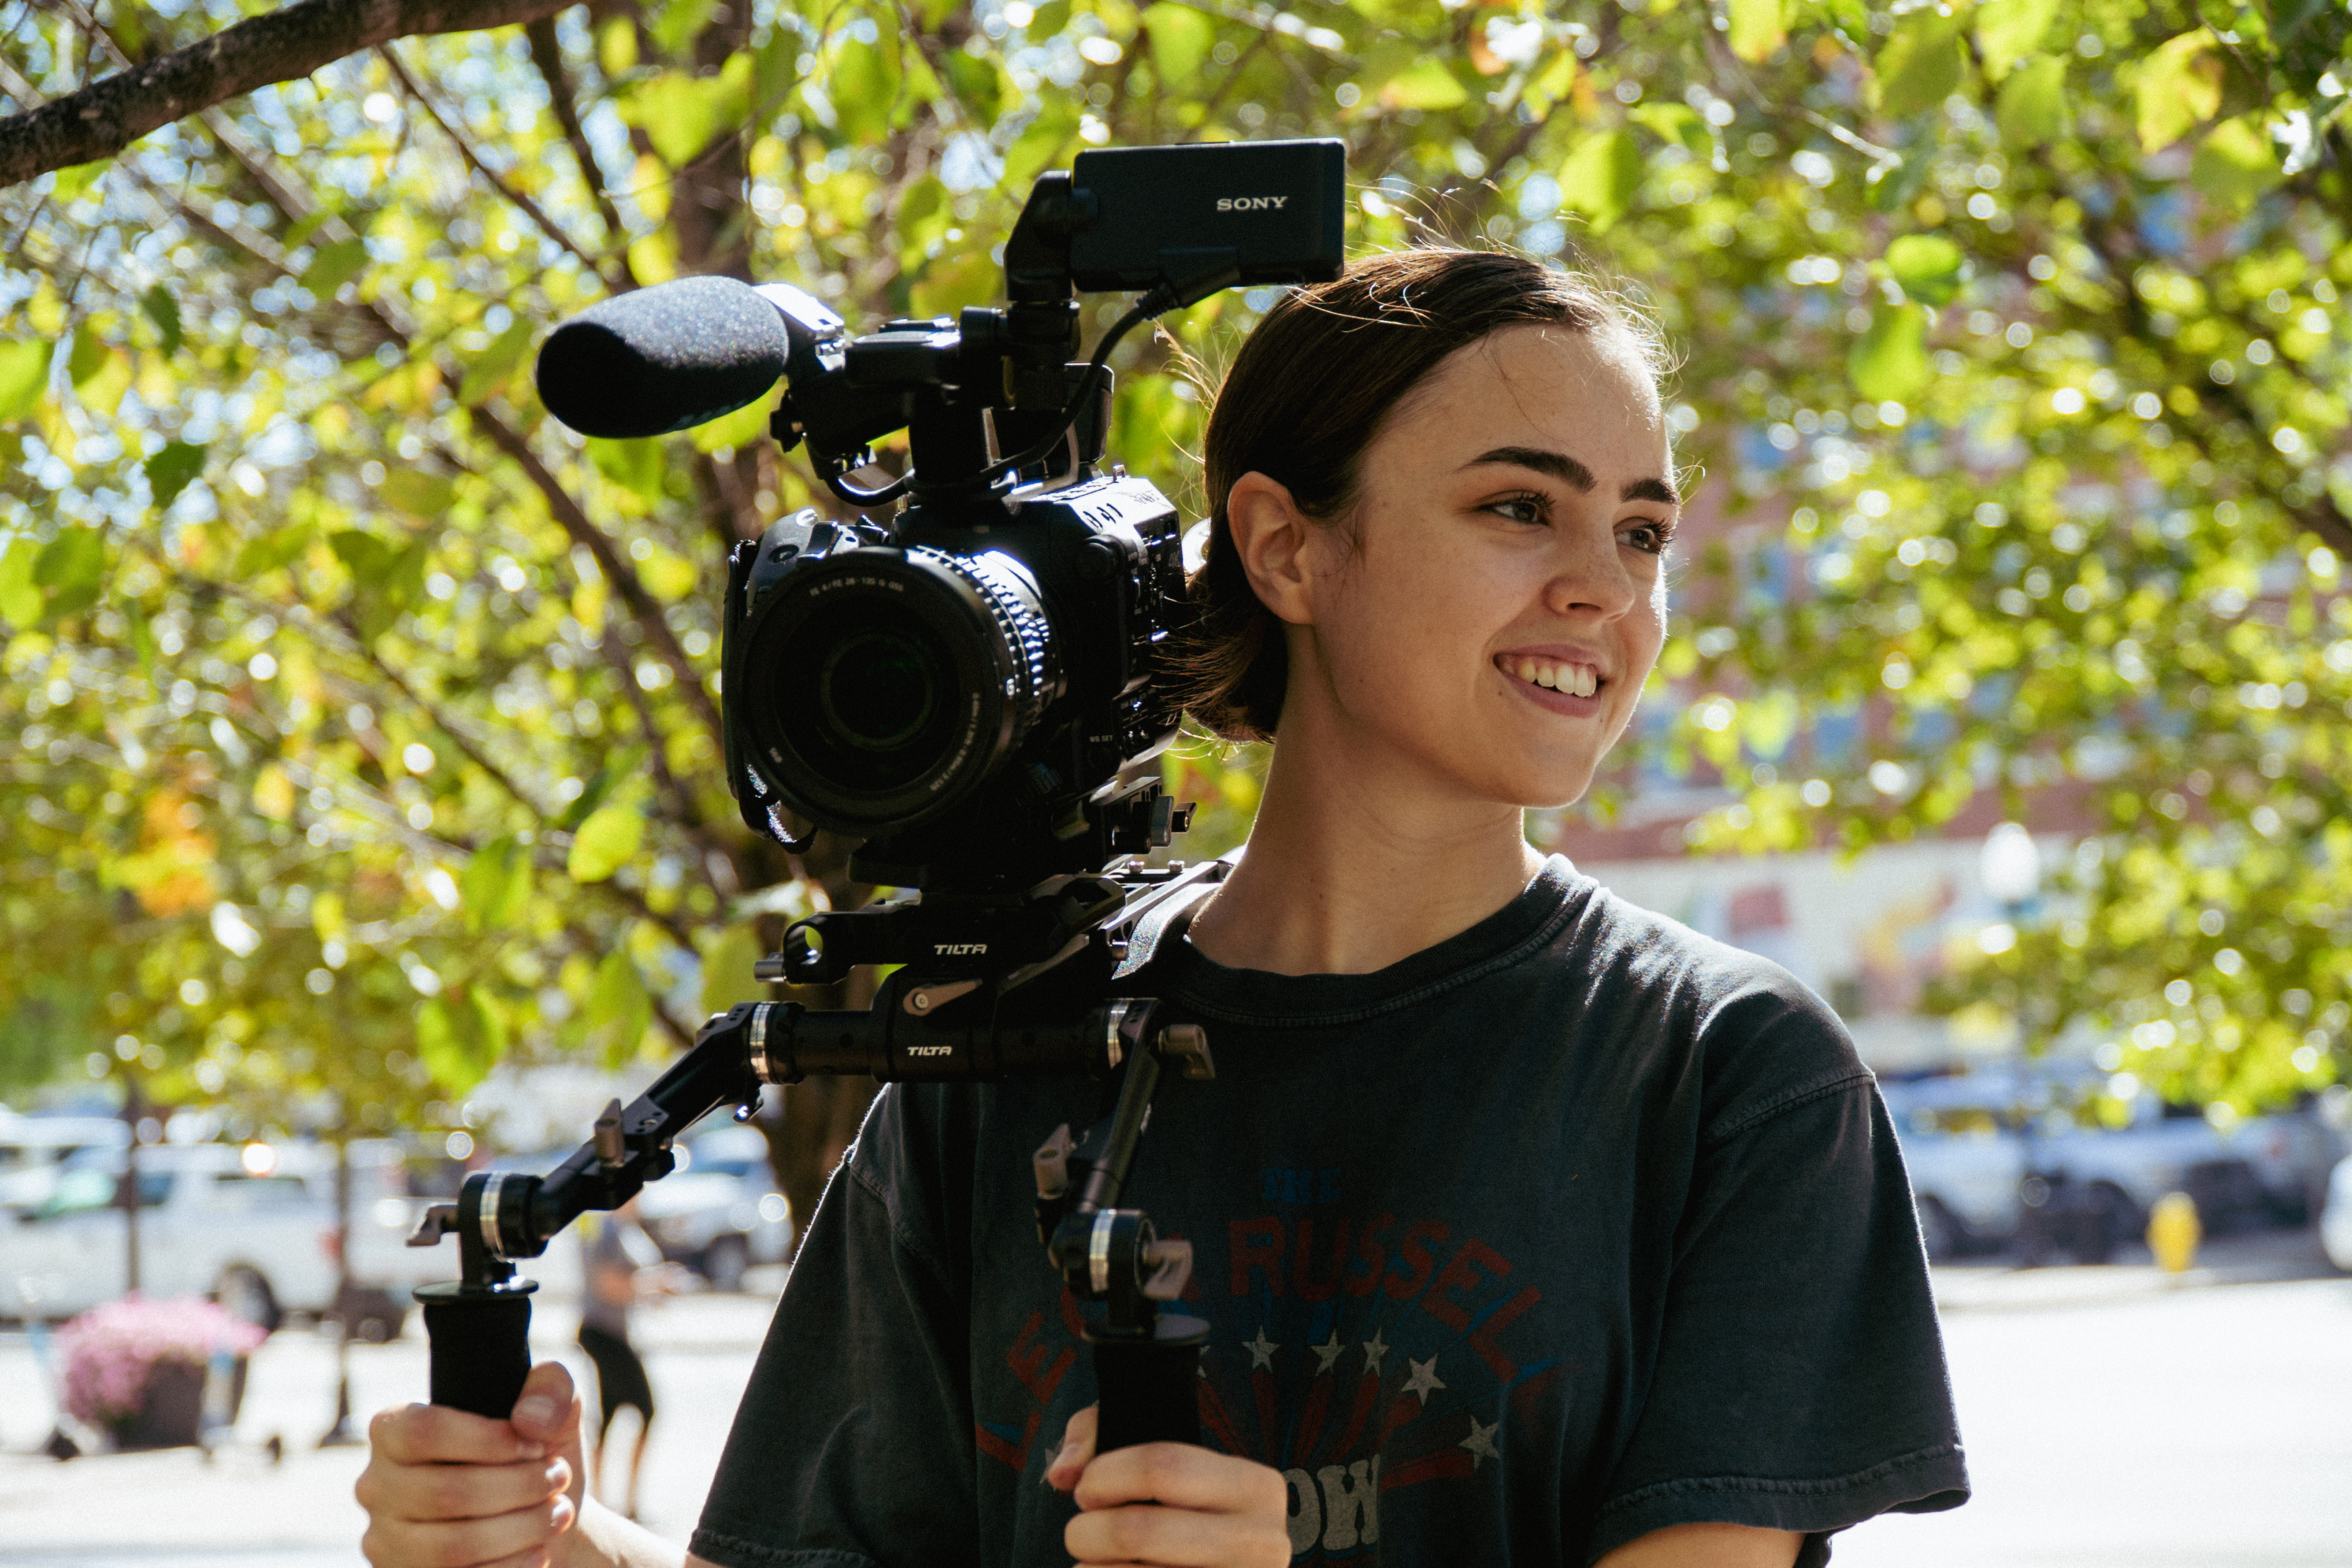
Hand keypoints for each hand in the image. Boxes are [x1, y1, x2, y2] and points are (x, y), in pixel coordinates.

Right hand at [358, 1362, 586, 1567]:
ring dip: (521, 1529)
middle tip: (557, 1478)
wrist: (538, 1516)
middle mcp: (377, 1486)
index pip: (422, 1431)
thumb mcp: (552, 1409)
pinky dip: (511, 1566)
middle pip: (446, 1492)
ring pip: (453, 1545)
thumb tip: (529, 1420)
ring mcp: (386, 1540)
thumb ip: (549, 1390)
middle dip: (520, 1486)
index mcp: (394, 1430)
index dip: (487, 1439)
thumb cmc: (535, 1455)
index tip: (535, 1446)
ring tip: (557, 1513)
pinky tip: (539, 1551)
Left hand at [1047, 1405, 1290, 1567]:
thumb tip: (1065, 1473)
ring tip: (1089, 1564)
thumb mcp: (1164, 1463)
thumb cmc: (1188, 1517)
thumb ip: (1102, 1437)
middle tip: (1078, 1533)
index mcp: (1257, 1487)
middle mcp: (1263, 1543)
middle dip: (1088, 1531)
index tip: (1086, 1489)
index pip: (1164, 1465)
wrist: (1225, 1566)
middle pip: (1141, 1530)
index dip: (1105, 1475)